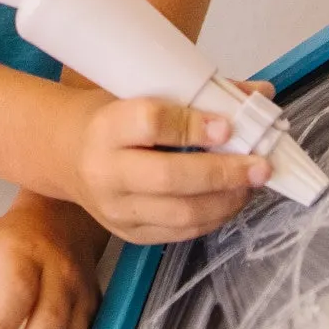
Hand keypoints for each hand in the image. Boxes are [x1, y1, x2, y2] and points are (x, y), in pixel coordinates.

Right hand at [59, 91, 269, 243]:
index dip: (192, 126)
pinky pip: (180, 233)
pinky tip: (231, 200)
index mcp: (106, 127)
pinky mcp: (129, 234)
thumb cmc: (112, 118)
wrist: (67, 155)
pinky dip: (213, 217)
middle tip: (259, 166)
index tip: (227, 126)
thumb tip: (260, 94)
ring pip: (180, 213)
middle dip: (222, 173)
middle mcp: (105, 172)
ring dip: (226, 200)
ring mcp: (116, 209)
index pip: (151, 124)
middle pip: (169, 177)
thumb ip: (198, 95)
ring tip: (252, 184)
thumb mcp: (141, 94)